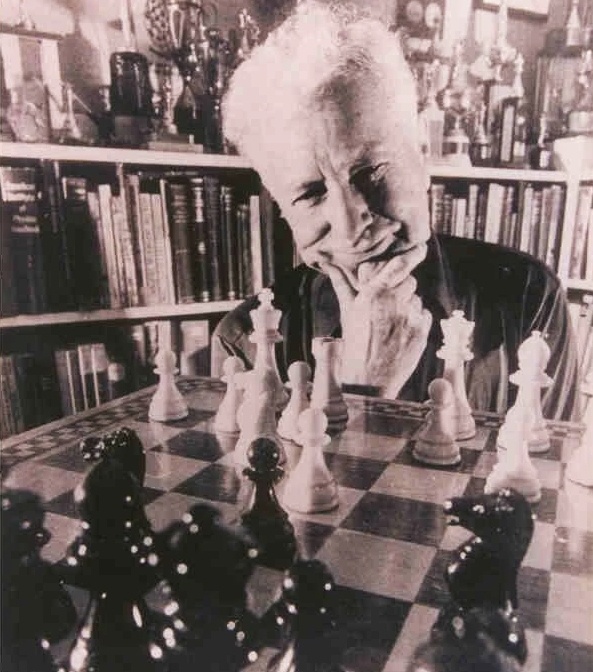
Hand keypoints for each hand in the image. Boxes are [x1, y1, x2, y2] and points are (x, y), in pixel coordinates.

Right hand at [322, 246, 431, 397]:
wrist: (368, 383)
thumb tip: (329, 263)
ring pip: (416, 299)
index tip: (418, 249)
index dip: (409, 258)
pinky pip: (424, 314)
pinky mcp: (422, 332)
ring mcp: (410, 318)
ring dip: (408, 306)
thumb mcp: (348, 314)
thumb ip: (343, 285)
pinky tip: (402, 332)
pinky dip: (416, 320)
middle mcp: (393, 303)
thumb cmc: (354, 347)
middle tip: (389, 303)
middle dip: (401, 288)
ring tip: (393, 323)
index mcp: (373, 295)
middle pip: (408, 281)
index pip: (398, 266)